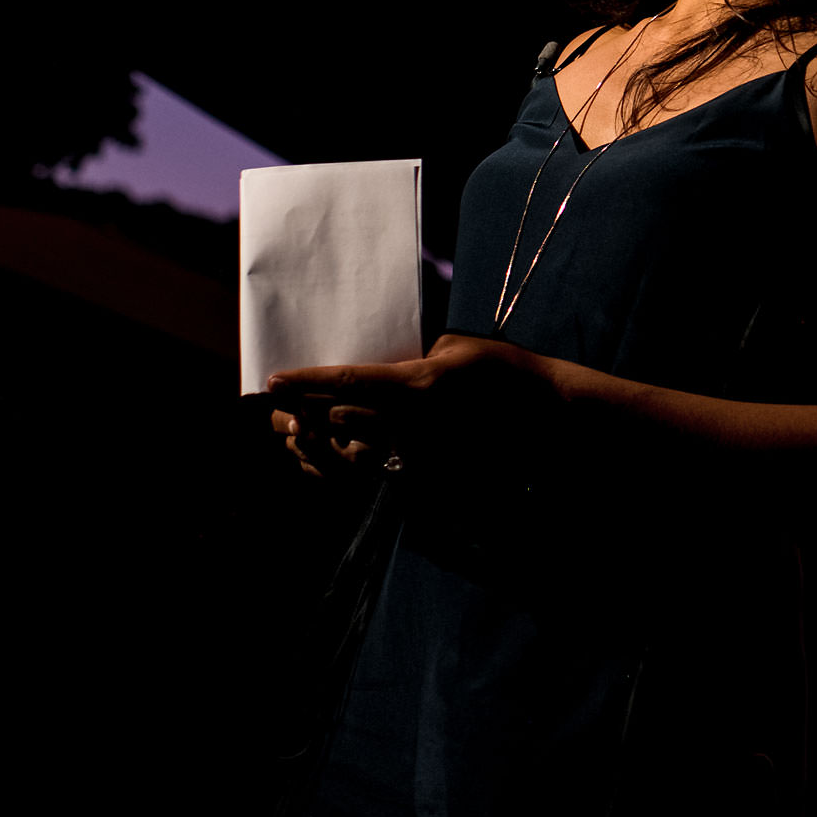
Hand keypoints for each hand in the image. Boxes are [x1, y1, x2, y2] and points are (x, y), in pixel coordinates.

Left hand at [267, 335, 568, 483]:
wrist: (542, 414)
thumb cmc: (503, 370)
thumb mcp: (456, 346)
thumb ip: (412, 356)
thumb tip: (379, 362)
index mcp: (417, 382)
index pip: (347, 381)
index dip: (306, 380)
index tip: (273, 379)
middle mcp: (412, 421)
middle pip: (338, 419)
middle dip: (302, 412)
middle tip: (275, 407)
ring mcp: (419, 450)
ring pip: (348, 450)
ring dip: (316, 442)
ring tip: (292, 430)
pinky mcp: (426, 470)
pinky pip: (371, 470)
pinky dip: (341, 464)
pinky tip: (325, 455)